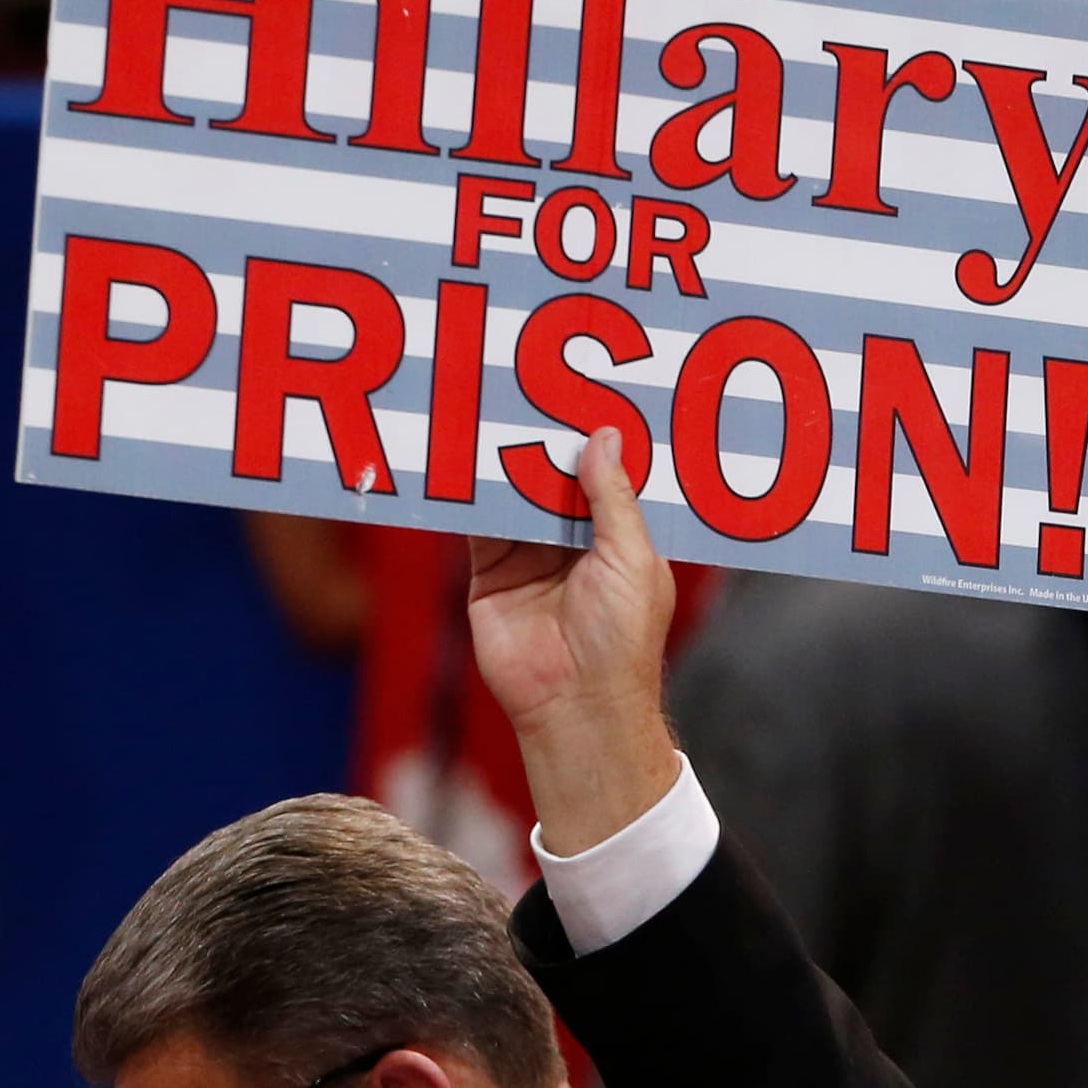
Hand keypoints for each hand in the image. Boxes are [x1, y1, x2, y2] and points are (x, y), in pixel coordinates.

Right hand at [466, 425, 681, 855]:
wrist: (572, 707)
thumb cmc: (620, 641)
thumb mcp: (630, 559)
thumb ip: (612, 499)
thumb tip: (602, 436)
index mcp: (619, 537)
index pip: (606, 473)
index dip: (595, 434)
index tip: (583, 384)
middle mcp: (574, 541)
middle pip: (553, 475)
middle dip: (542, 436)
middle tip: (525, 380)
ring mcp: (529, 556)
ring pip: (513, 492)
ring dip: (502, 456)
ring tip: (489, 403)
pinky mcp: (488, 574)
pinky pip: (475, 525)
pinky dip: (467, 493)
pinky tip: (457, 454)